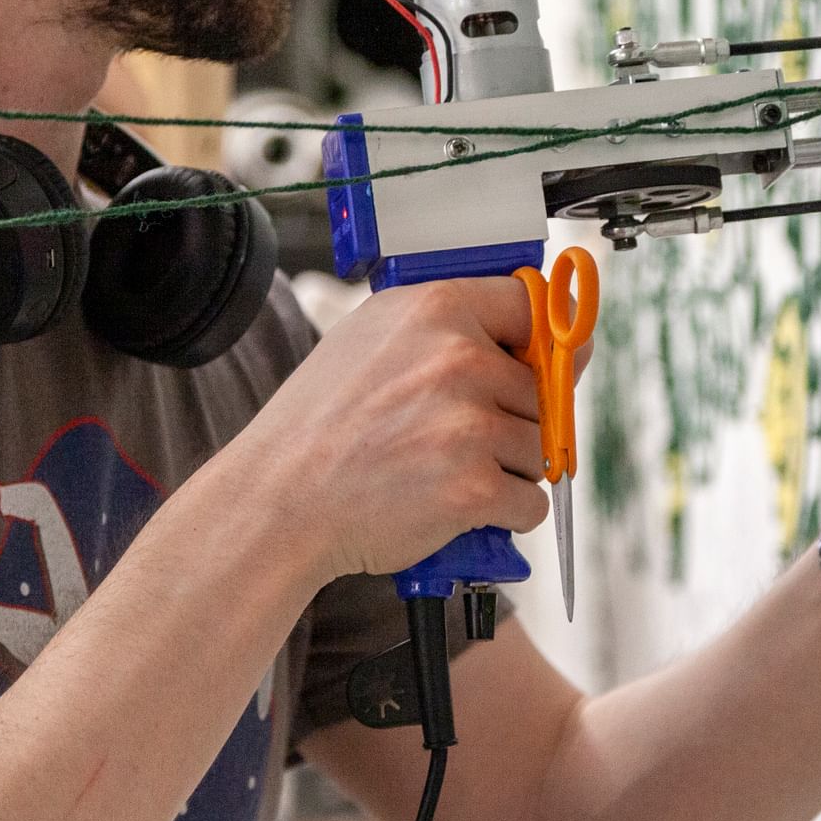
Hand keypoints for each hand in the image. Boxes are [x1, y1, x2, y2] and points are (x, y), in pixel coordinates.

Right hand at [237, 278, 552, 582]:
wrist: (278, 501)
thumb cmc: (320, 424)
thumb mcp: (372, 338)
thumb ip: (450, 326)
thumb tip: (542, 338)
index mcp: (436, 309)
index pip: (531, 305)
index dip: (539, 342)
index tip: (538, 363)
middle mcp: (459, 359)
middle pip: (542, 390)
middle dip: (511, 420)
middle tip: (449, 438)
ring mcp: (469, 425)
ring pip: (540, 450)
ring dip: (507, 469)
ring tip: (442, 470)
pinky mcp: (474, 488)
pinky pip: (531, 503)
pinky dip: (503, 514)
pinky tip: (455, 505)